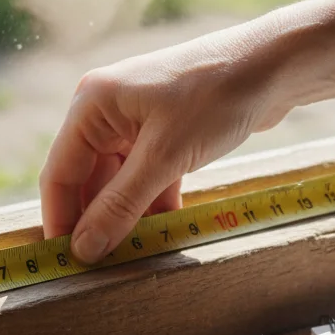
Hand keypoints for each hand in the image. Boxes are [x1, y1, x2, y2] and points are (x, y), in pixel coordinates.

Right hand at [40, 24, 288, 263]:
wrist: (275, 66)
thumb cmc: (216, 98)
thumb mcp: (165, 157)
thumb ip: (121, 205)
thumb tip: (84, 249)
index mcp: (92, 105)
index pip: (59, 174)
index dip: (61, 221)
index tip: (66, 266)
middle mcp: (106, 111)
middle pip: (88, 180)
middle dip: (98, 222)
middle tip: (106, 268)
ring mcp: (136, 121)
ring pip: (120, 182)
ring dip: (129, 216)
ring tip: (138, 254)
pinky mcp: (165, 131)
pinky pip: (147, 176)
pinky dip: (155, 202)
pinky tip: (167, 230)